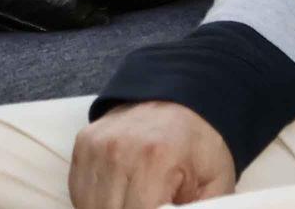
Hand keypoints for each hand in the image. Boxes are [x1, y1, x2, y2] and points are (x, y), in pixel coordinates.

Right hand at [68, 101, 234, 208]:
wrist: (180, 98)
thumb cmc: (198, 144)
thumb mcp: (215, 182)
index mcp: (156, 159)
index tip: (160, 208)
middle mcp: (119, 150)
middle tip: (149, 202)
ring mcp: (97, 145)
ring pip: (90, 206)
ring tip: (136, 200)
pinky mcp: (84, 143)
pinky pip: (79, 191)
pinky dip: (95, 201)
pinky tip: (118, 196)